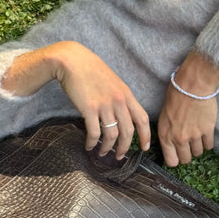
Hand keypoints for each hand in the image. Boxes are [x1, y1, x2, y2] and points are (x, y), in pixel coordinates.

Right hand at [1, 42, 149, 158]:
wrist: (73, 61)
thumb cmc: (91, 70)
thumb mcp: (113, 82)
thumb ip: (120, 98)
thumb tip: (123, 115)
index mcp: (127, 94)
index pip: (142, 119)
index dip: (145, 136)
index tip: (144, 148)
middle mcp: (119, 101)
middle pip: (128, 131)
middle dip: (124, 148)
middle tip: (119, 156)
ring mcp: (104, 105)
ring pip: (112, 135)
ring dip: (107, 148)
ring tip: (102, 153)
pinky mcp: (89, 109)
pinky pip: (94, 132)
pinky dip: (92, 143)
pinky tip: (89, 146)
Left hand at [157, 52, 218, 166]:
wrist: (192, 84)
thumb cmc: (176, 95)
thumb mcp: (164, 115)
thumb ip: (167, 132)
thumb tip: (172, 144)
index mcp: (165, 135)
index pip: (171, 161)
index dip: (175, 159)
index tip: (178, 155)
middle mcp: (179, 138)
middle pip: (186, 159)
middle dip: (188, 154)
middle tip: (189, 145)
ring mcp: (194, 136)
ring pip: (198, 153)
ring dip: (198, 147)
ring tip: (198, 135)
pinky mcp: (207, 130)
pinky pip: (209, 146)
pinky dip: (208, 141)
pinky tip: (206, 133)